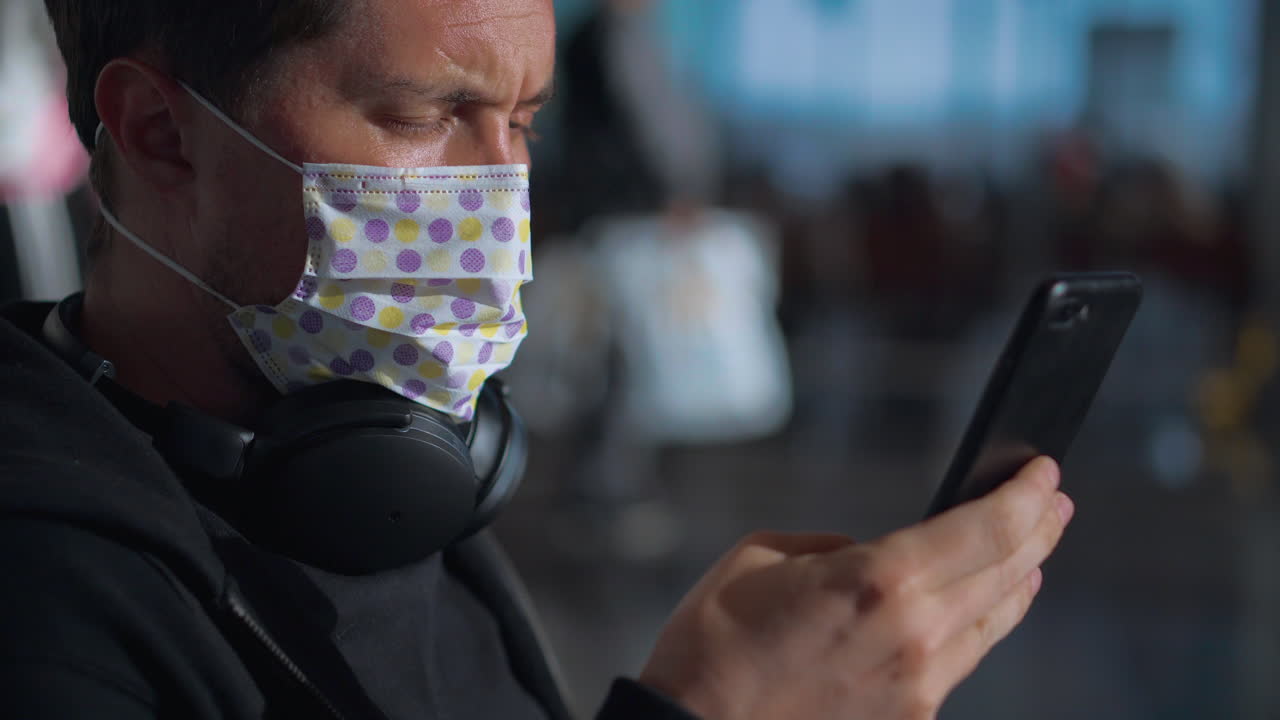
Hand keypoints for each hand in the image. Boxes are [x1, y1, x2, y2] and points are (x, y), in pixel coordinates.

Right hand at [638, 457, 1071, 719]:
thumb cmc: (713, 645)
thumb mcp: (761, 557)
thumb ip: (831, 549)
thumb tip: (864, 557)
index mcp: (878, 578)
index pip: (986, 528)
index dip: (1025, 496)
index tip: (1042, 473)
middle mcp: (914, 633)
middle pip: (1006, 573)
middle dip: (1038, 531)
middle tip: (1054, 504)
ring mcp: (918, 687)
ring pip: (992, 623)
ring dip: (1018, 582)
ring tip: (1032, 557)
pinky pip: (958, 664)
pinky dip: (978, 628)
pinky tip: (979, 615)